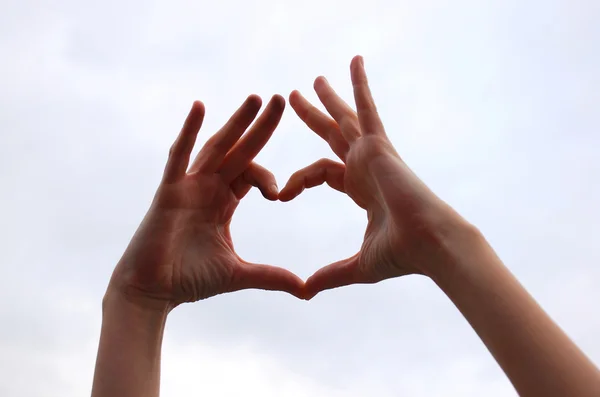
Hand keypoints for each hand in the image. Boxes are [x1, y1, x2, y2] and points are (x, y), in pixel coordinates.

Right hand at [107, 95, 303, 309]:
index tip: (277, 196)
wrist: (153, 292)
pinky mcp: (169, 191)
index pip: (251, 173)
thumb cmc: (189, 280)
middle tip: (281, 99)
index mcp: (223, 202)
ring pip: (215, 147)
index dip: (267, 178)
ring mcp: (187, 186)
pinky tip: (200, 107)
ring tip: (255, 98)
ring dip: (235, 122)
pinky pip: (179, 156)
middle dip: (260, 127)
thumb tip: (305, 289)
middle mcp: (207, 188)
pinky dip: (189, 132)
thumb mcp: (238, 274)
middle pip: (239, 150)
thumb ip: (271, 276)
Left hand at [279, 56, 472, 298]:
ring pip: (346, 118)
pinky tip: (353, 60)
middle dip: (314, 117)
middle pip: (332, 136)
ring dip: (330, 98)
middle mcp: (365, 167)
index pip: (322, 172)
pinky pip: (367, 108)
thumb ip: (332, 273)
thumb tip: (307, 291)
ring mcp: (373, 154)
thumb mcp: (358, 264)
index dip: (298, 180)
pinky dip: (361, 84)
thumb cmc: (403, 255)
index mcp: (360, 189)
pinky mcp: (380, 145)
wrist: (429, 245)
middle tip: (295, 97)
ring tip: (313, 79)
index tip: (280, 195)